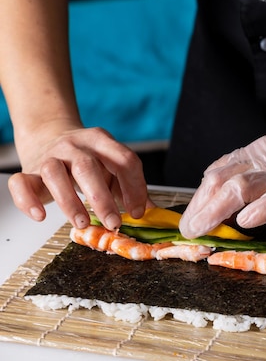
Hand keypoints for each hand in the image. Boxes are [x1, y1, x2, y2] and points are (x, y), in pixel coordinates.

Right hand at [8, 124, 149, 228]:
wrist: (47, 135)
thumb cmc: (85, 160)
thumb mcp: (110, 167)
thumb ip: (128, 187)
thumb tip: (149, 213)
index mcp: (101, 141)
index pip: (123, 160)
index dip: (134, 187)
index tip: (138, 212)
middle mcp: (74, 146)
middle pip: (87, 166)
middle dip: (102, 198)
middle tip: (113, 223)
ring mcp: (50, 156)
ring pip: (54, 173)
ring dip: (70, 202)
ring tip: (82, 224)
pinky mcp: (29, 170)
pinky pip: (21, 183)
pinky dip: (27, 200)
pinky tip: (40, 216)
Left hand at [179, 135, 265, 236]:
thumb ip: (247, 186)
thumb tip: (215, 210)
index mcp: (256, 153)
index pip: (217, 172)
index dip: (198, 198)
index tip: (188, 219)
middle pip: (222, 179)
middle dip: (200, 206)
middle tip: (190, 229)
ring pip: (242, 187)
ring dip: (215, 210)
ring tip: (202, 229)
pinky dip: (258, 211)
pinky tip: (244, 222)